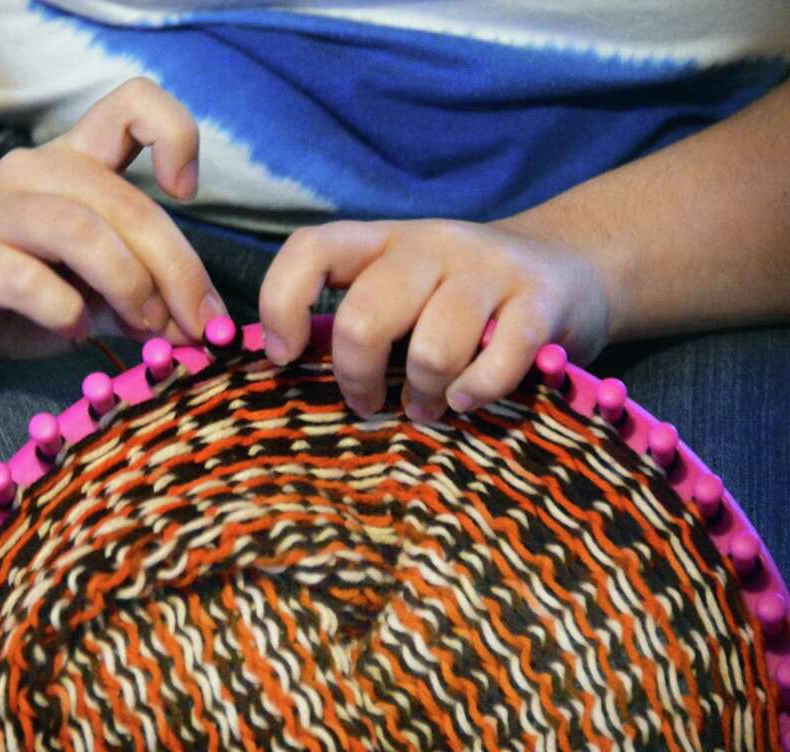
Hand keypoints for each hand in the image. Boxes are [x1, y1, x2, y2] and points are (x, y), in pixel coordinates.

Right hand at [0, 78, 225, 375]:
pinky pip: (29, 281)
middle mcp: (35, 171)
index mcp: (76, 163)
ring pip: (81, 232)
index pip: (133, 105)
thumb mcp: (92, 291)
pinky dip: (65, 312)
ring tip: (142, 327)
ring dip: (128, 286)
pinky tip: (72, 332)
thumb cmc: (16, 292)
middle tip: (196, 326)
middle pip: (127, 202)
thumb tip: (193, 322)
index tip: (186, 194)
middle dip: (176, 270)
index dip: (175, 135)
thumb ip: (140, 296)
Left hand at [258, 219, 612, 421]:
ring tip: (428, 408)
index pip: (312, 248)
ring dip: (424, 396)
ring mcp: (488, 267)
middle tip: (369, 403)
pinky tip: (468, 399)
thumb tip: (295, 374)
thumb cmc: (464, 299)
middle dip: (358, 376)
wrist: (570, 266)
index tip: (285, 354)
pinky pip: (495, 362)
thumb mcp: (406, 292)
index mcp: (383, 241)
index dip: (283, 301)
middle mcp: (431, 243)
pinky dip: (475, 394)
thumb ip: (360, 318)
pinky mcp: (540, 299)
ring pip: (431, 347)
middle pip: (367, 314)